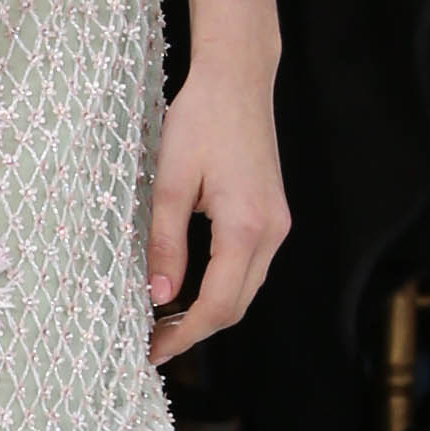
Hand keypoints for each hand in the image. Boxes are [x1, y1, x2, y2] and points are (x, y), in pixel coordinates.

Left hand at [146, 59, 288, 365]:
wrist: (238, 79)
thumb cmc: (201, 119)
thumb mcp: (170, 180)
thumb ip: (165, 242)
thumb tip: (159, 296)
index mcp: (245, 226)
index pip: (219, 305)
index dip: (186, 335)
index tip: (153, 351)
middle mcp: (270, 231)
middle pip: (237, 306)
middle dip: (196, 331)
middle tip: (153, 343)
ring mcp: (276, 224)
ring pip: (245, 289)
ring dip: (209, 311)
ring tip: (164, 321)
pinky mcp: (272, 215)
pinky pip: (249, 267)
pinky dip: (221, 287)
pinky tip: (189, 288)